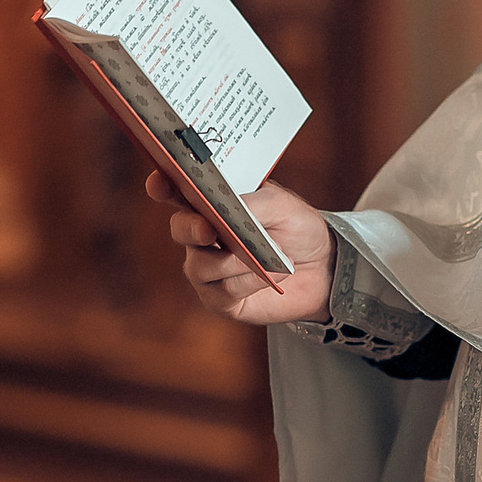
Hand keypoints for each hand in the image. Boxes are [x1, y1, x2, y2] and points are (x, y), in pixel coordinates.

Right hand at [147, 171, 333, 324]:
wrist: (322, 267)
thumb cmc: (296, 228)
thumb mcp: (281, 205)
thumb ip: (251, 202)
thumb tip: (226, 209)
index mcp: (213, 202)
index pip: (178, 191)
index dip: (163, 186)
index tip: (160, 183)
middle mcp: (202, 234)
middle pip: (180, 228)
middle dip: (192, 229)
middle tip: (210, 231)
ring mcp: (207, 268)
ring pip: (201, 265)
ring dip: (237, 261)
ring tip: (272, 257)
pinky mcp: (219, 298)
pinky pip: (224, 290)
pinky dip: (249, 282)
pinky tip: (270, 277)